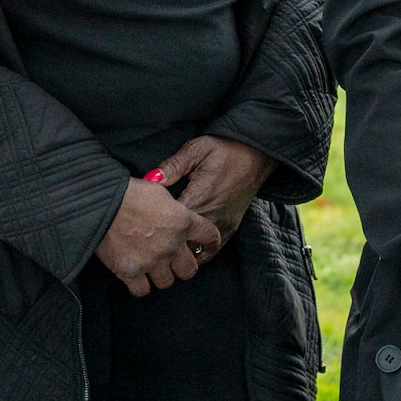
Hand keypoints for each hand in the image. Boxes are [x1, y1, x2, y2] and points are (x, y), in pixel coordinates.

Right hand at [96, 178, 221, 297]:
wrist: (101, 203)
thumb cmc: (129, 192)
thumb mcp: (160, 192)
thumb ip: (174, 208)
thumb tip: (176, 214)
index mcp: (183, 222)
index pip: (211, 238)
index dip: (210, 244)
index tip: (206, 247)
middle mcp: (172, 245)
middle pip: (190, 270)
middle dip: (182, 266)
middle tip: (173, 261)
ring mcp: (152, 261)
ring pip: (167, 282)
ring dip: (161, 276)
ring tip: (152, 268)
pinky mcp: (131, 272)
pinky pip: (143, 290)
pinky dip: (140, 286)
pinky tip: (136, 277)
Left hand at [160, 134, 275, 246]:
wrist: (257, 154)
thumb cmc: (224, 149)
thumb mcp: (196, 149)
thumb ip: (173, 165)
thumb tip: (150, 179)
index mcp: (199, 198)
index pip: (168, 223)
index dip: (153, 223)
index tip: (143, 219)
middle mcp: (211, 217)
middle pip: (179, 241)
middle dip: (163, 239)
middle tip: (149, 235)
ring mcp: (222, 225)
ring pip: (194, 250)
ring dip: (179, 249)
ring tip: (164, 244)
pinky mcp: (230, 229)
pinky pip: (211, 251)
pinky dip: (196, 252)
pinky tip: (184, 248)